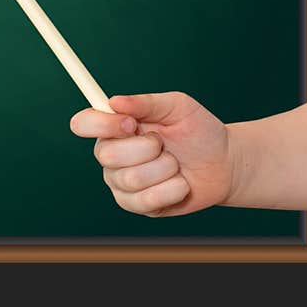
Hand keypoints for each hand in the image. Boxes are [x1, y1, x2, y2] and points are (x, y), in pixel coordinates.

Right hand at [70, 93, 234, 216]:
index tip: (132, 124)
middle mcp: (110, 154)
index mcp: (113, 126)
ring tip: (175, 164)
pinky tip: (179, 183)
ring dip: (164, 170)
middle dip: (146, 149)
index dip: (102, 125)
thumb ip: (145, 102)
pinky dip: (172, 190)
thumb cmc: (197, 130)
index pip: (82, 123)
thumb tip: (113, 101)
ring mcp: (120, 182)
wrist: (224, 163)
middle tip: (163, 144)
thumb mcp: (176, 106)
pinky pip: (146, 201)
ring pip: (130, 179)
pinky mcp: (136, 205)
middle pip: (106, 155)